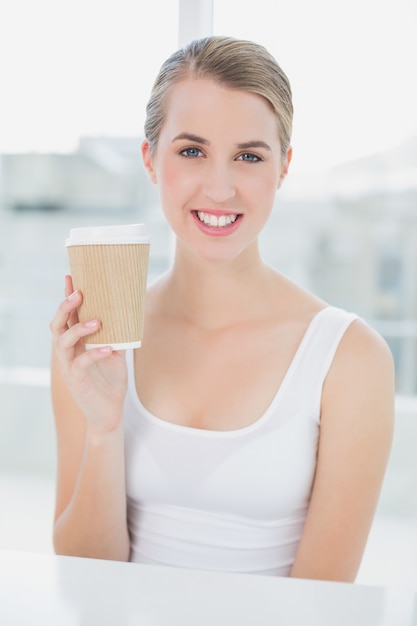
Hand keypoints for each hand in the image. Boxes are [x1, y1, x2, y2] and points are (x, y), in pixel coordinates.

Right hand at [50, 275, 127, 433]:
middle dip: (65, 307)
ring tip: (97, 321)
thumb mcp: (117, 353)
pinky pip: (80, 364)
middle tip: (78, 293)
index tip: (71, 276)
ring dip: (78, 329)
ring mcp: (69, 366)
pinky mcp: (76, 380)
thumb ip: (119, 334)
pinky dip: (94, 354)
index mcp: (76, 342)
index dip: (67, 297)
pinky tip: (108, 348)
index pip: (68, 315)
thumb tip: (132, 312)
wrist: (109, 412)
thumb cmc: (111, 381)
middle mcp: (68, 351)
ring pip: (62, 342)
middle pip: (58, 324)